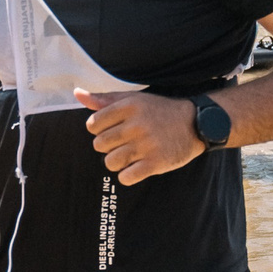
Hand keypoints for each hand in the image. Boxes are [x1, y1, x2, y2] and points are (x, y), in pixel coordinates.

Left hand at [77, 89, 203, 185]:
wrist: (195, 124)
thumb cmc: (159, 111)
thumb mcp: (133, 100)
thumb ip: (104, 99)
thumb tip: (77, 94)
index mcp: (129, 107)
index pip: (93, 124)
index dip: (100, 129)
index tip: (113, 129)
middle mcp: (136, 125)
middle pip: (99, 145)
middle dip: (108, 146)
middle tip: (124, 143)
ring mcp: (146, 145)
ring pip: (110, 162)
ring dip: (117, 162)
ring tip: (130, 155)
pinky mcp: (156, 163)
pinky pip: (126, 178)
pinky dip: (128, 176)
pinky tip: (137, 167)